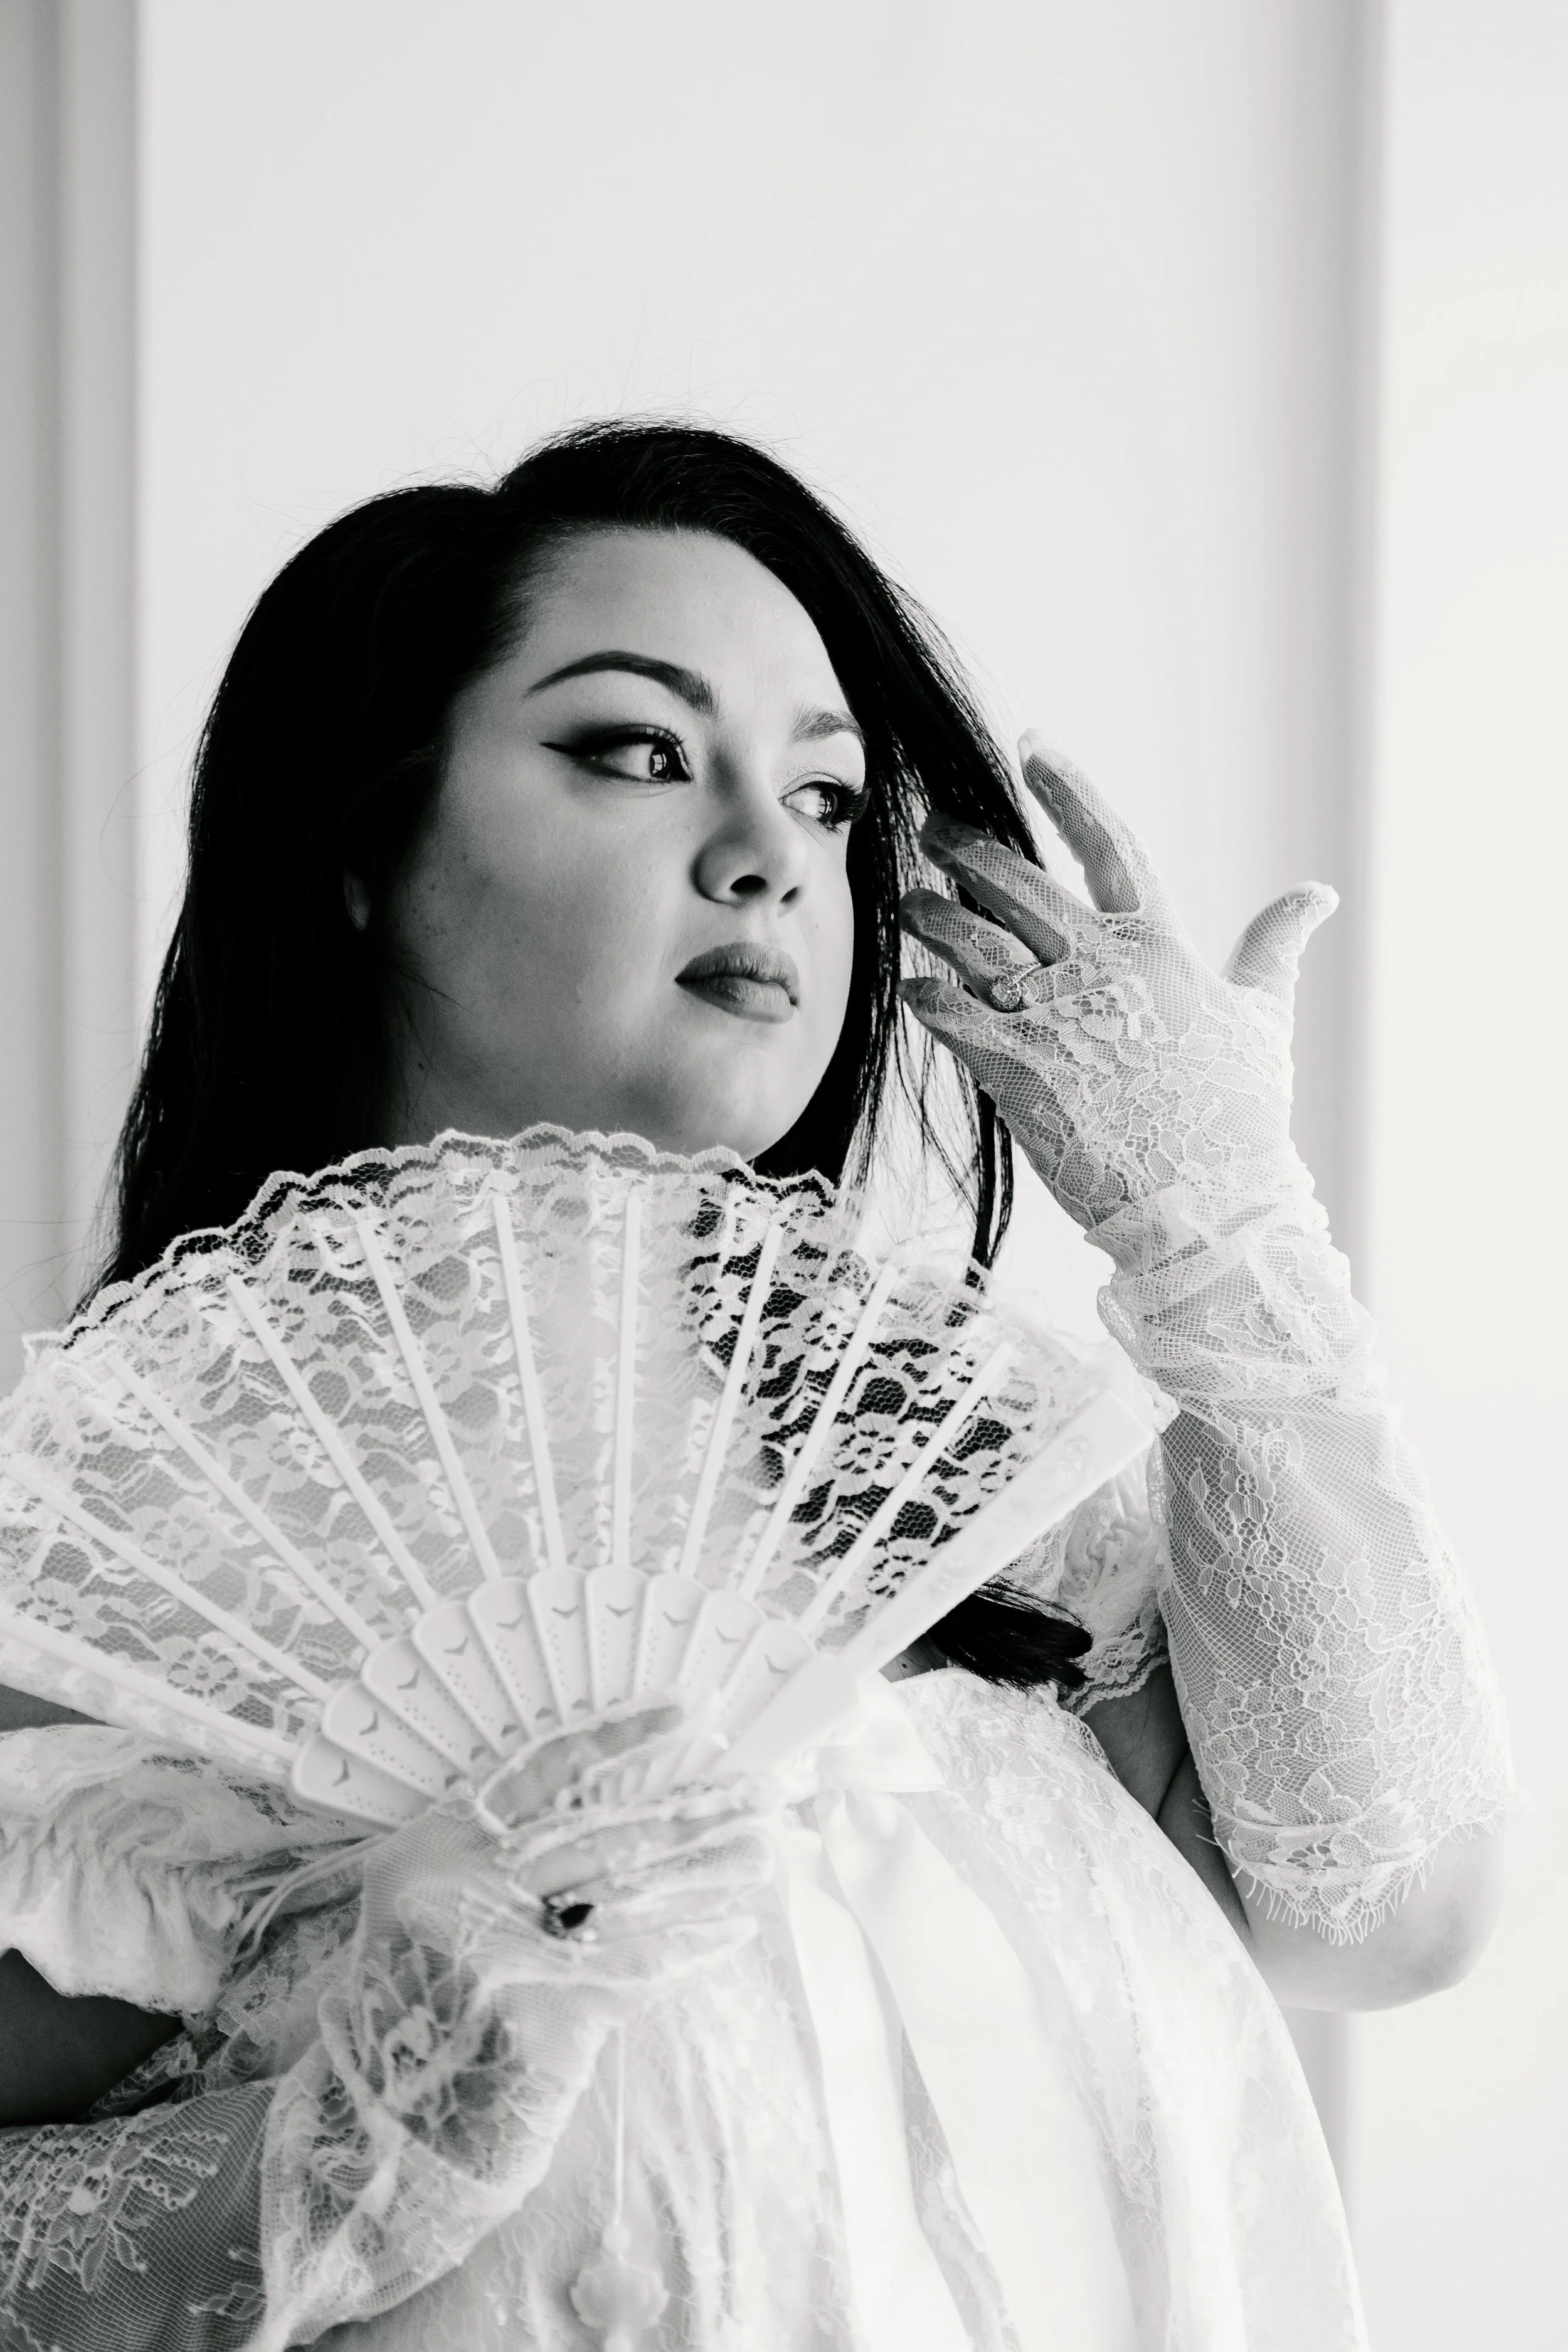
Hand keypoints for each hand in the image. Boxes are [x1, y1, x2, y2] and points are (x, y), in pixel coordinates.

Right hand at [330, 1706, 775, 2174]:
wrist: (383, 2109)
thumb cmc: (412, 1988)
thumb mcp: (422, 1898)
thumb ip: (494, 1847)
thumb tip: (607, 1798)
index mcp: (440, 1848)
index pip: (546, 1770)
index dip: (620, 1736)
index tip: (688, 1710)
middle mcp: (473, 1893)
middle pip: (606, 1835)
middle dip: (689, 1812)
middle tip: (759, 1788)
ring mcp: (511, 1957)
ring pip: (634, 1896)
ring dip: (704, 1875)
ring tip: (764, 1848)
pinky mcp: (546, 2017)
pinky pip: (639, 1971)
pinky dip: (689, 1948)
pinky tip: (734, 1927)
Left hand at [899, 734, 1335, 1230]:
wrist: (1209, 1202)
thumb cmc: (1239, 1115)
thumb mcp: (1264, 1019)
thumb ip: (1274, 948)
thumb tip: (1319, 894)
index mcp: (1160, 945)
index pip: (1109, 843)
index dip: (1070, 789)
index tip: (1033, 745)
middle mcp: (1103, 967)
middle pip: (1020, 884)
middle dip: (969, 849)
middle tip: (932, 827)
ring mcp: (1057, 1016)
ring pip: (976, 943)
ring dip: (936, 918)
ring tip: (909, 902)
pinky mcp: (1019, 1069)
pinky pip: (956, 1017)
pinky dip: (929, 997)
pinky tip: (910, 986)